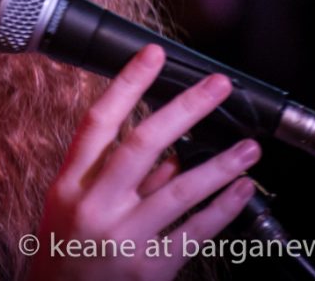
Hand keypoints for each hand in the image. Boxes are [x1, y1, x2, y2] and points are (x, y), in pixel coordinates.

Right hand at [28, 45, 259, 279]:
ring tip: (250, 146)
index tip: (154, 55)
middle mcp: (96, 206)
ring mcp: (124, 238)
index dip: (128, 84)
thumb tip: (165, 144)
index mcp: (70, 184)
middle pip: (143, 144)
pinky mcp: (150, 268)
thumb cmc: (65, 252)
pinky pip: (196, 231)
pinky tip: (243, 189)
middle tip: (217, 87)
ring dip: (221, 162)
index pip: (98, 121)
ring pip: (180, 188)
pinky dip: (223, 207)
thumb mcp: (69, 206)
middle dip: (186, 108)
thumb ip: (112, 175)